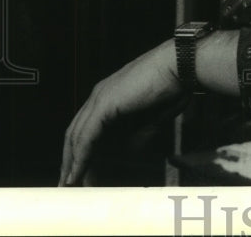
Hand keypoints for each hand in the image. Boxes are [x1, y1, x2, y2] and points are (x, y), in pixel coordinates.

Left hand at [59, 39, 180, 185]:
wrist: (181, 66)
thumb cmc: (174, 86)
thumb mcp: (152, 118)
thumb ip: (138, 134)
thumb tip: (129, 152)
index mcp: (110, 95)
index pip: (87, 128)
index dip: (83, 151)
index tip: (83, 172)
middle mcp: (99, 95)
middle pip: (75, 133)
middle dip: (71, 159)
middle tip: (70, 183)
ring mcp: (99, 98)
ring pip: (76, 136)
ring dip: (72, 162)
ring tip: (70, 184)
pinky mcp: (104, 104)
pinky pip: (86, 137)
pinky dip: (80, 157)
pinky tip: (78, 173)